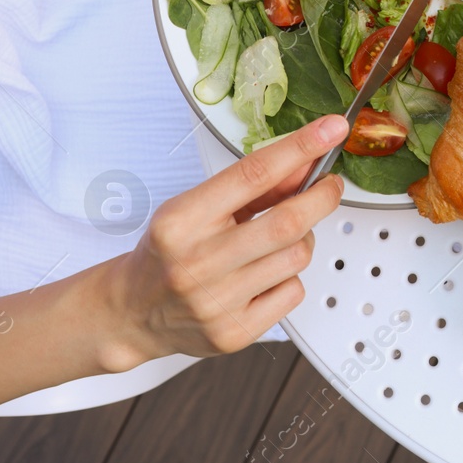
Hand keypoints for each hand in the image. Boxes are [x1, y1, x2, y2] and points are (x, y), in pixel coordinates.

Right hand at [93, 115, 348, 370]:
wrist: (131, 312)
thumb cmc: (167, 252)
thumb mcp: (196, 206)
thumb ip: (252, 186)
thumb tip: (305, 162)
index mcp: (181, 221)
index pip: (254, 174)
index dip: (300, 148)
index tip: (331, 130)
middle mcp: (197, 262)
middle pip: (288, 222)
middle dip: (322, 197)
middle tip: (331, 186)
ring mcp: (216, 302)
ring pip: (297, 256)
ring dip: (303, 240)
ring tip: (281, 239)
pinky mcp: (234, 332)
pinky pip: (293, 292)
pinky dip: (290, 277)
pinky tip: (266, 275)